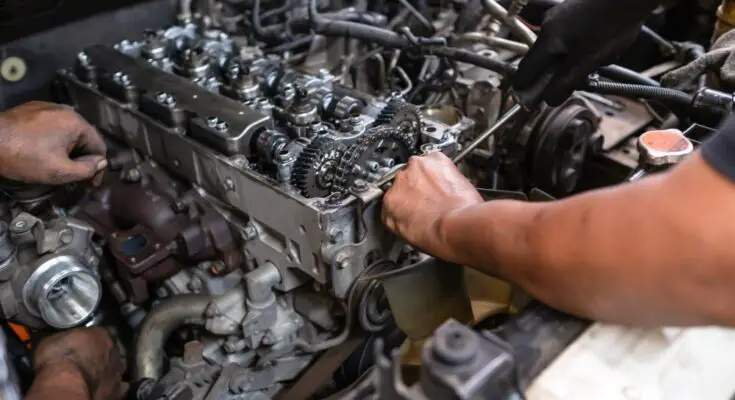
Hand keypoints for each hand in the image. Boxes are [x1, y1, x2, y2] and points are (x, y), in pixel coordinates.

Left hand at [0, 102, 106, 184]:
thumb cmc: (25, 157)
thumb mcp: (60, 171)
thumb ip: (87, 169)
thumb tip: (102, 163)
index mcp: (77, 123)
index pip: (99, 147)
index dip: (98, 168)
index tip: (91, 184)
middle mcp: (66, 110)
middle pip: (83, 138)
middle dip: (81, 158)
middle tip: (74, 177)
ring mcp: (48, 107)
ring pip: (67, 132)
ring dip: (67, 148)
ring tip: (57, 164)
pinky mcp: (32, 109)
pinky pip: (52, 126)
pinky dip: (53, 139)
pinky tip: (42, 150)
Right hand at [33, 327, 124, 399]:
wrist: (65, 386)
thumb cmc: (57, 360)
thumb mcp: (50, 340)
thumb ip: (61, 338)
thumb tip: (56, 339)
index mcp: (100, 334)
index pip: (98, 333)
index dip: (90, 340)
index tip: (80, 347)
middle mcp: (114, 350)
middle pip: (110, 350)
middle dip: (102, 355)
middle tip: (87, 362)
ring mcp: (118, 370)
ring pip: (118, 367)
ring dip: (109, 370)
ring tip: (96, 376)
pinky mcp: (118, 390)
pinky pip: (121, 387)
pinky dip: (114, 387)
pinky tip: (104, 388)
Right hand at [382, 152, 482, 259]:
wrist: (458, 227)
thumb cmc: (438, 236)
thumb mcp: (409, 235)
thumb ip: (402, 218)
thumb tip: (410, 216)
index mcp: (389, 202)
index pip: (393, 198)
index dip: (406, 202)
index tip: (414, 205)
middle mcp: (398, 182)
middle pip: (406, 180)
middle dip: (417, 188)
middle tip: (431, 200)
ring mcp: (415, 168)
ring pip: (420, 168)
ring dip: (429, 177)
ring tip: (443, 192)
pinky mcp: (434, 159)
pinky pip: (436, 160)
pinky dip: (443, 168)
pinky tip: (450, 182)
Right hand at [513, 0, 659, 106]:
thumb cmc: (611, 25)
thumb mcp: (587, 61)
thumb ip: (566, 82)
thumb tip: (549, 100)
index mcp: (547, 40)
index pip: (525, 71)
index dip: (526, 88)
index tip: (531, 102)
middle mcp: (548, 26)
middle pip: (541, 61)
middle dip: (553, 76)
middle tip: (569, 86)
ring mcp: (560, 16)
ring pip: (557, 50)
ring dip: (568, 63)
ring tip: (593, 64)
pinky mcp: (573, 12)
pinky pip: (568, 38)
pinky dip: (577, 49)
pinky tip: (597, 49)